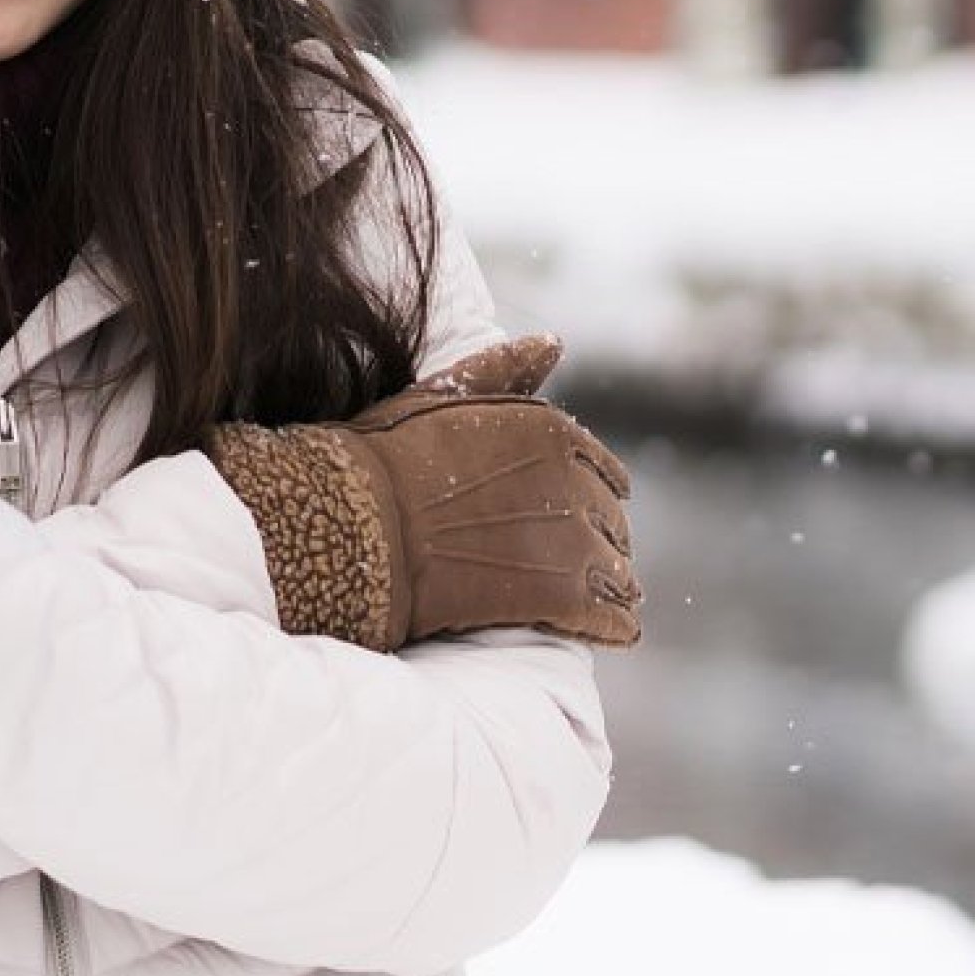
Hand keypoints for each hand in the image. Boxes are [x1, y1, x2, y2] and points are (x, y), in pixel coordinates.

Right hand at [210, 334, 640, 651]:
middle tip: (597, 569)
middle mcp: (575, 482)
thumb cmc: (387, 458)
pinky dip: (616, 626)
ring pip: (616, 571)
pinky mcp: (556, 595)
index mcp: (554, 433)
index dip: (599, 499)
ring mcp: (570, 541)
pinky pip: (607, 616)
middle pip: (612, 525)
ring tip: (615, 604)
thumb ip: (506, 369)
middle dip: (606, 545)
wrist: (356, 522)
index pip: (606, 474)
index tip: (592, 519)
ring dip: (616, 587)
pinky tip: (618, 633)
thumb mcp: (446, 394)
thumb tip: (555, 341)